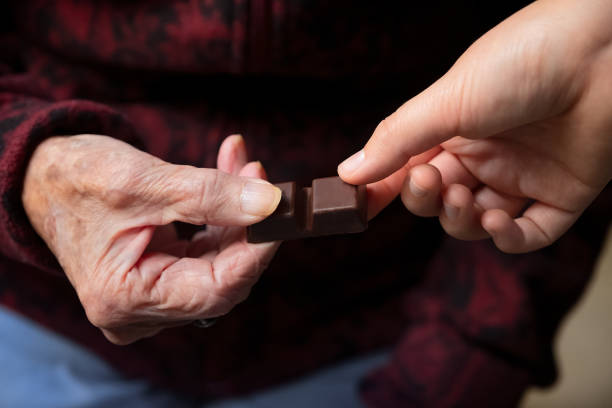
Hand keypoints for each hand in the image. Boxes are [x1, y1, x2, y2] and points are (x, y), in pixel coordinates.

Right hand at [22, 134, 281, 343]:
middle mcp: (139, 311)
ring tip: (244, 162)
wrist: (43, 178)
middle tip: (261, 174)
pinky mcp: (161, 278)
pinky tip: (230, 174)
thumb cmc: (77, 179)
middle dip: (248, 224)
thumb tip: (271, 203)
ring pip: (219, 261)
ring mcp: (151, 298)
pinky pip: (206, 252)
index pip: (216, 288)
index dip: (257, 251)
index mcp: (125, 299)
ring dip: (237, 212)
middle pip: (222, 277)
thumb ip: (210, 195)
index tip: (282, 212)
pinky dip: (221, 215)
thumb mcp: (144, 182)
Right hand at [339, 0, 611, 252]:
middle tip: (431, 184)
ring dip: (462, 221)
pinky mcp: (561, 195)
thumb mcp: (447, 102)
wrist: (601, 52)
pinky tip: (496, 224)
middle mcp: (485, 155)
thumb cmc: (521, 62)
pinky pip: (529, 234)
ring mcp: (522, 177)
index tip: (361, 206)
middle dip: (428, 201)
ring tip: (465, 199)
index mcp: (453, 130)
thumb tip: (349, 172)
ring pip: (477, 222)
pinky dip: (507, 239)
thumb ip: (397, 140)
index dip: (386, 190)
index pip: (408, 170)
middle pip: (440, 200)